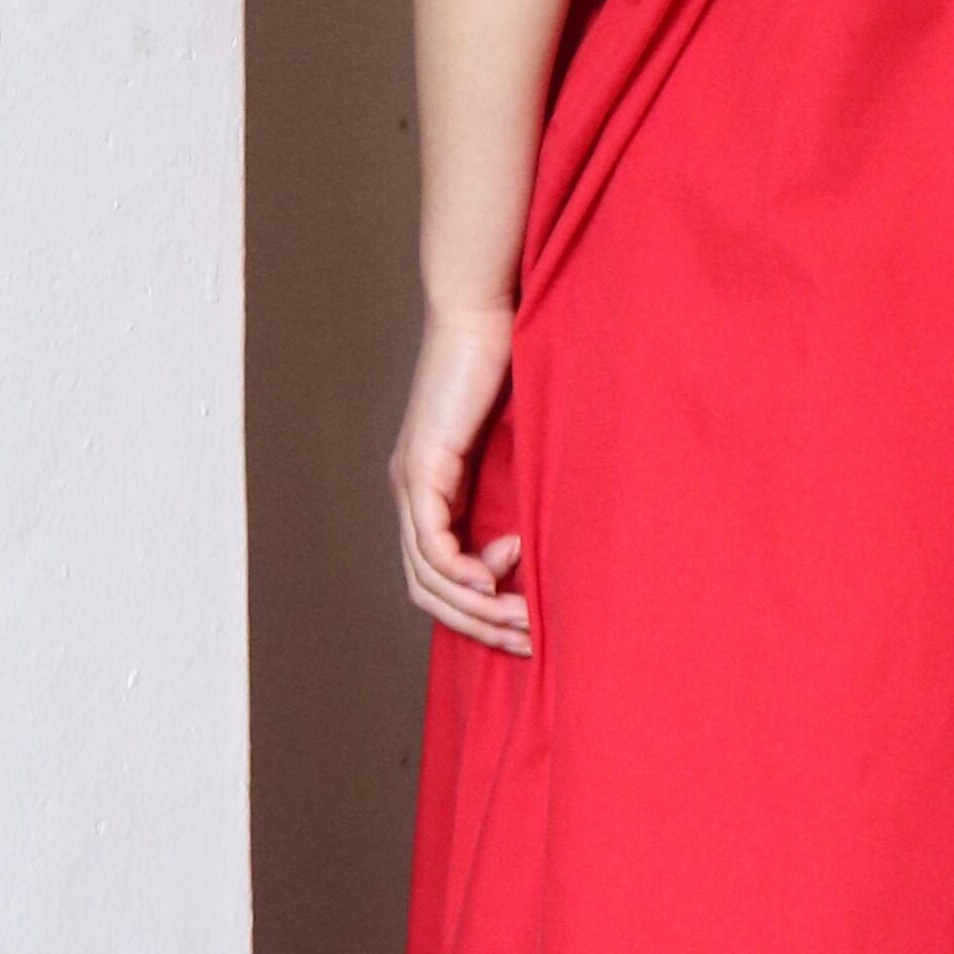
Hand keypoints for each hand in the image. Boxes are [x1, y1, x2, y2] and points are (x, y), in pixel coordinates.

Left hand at [389, 303, 531, 654]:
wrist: (484, 313)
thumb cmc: (509, 367)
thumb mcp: (518, 446)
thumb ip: (520, 489)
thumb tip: (543, 541)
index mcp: (432, 491)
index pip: (439, 579)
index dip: (478, 613)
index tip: (529, 618)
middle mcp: (412, 494)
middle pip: (427, 591)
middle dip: (478, 626)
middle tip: (527, 640)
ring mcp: (410, 482)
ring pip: (428, 576)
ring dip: (477, 608)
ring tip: (522, 619)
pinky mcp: (421, 467)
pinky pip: (432, 543)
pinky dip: (462, 570)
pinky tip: (496, 581)